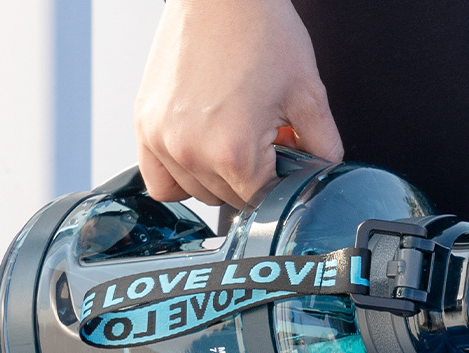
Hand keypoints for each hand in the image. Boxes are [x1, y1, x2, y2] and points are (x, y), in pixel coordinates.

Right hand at [134, 0, 342, 206]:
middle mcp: (193, 153)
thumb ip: (323, 150)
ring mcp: (164, 142)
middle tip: (261, 139)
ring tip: (232, 134)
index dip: (279, 185)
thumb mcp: (309, 95)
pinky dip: (181, 178)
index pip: (263, 203)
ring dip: (219, 177)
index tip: (283, 163)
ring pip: (199, 194)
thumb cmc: (260, 32)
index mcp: (235, 152)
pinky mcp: (145, 128)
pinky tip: (199, 153)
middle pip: (231, 201)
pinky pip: (161, 183)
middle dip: (252, 178)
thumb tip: (320, 178)